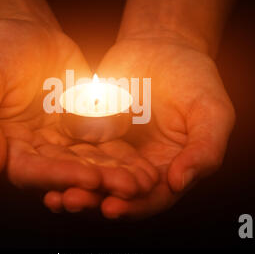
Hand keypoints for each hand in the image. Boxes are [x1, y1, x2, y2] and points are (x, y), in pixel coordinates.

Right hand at [0, 19, 157, 197]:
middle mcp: (35, 151)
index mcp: (6, 146)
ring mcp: (61, 142)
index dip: (59, 176)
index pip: (30, 171)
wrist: (27, 32)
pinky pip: (104, 146)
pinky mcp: (84, 130)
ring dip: (116, 175)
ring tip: (143, 181)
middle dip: (97, 181)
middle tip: (128, 187)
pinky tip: (145, 165)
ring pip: (89, 163)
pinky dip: (124, 157)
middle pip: (66, 173)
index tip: (89, 178)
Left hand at [43, 36, 234, 217]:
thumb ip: (205, 149)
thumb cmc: (194, 79)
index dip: (133, 206)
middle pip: (114, 194)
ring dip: (71, 187)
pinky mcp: (91, 133)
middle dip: (92, 201)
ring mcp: (113, 151)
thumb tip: (180, 183)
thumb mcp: (212, 112)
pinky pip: (73, 150)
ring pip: (90, 177)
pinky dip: (60, 160)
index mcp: (169, 170)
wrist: (162, 46)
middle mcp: (139, 167)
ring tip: (52, 193)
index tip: (111, 207)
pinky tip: (43, 163)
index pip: (151, 199)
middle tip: (70, 201)